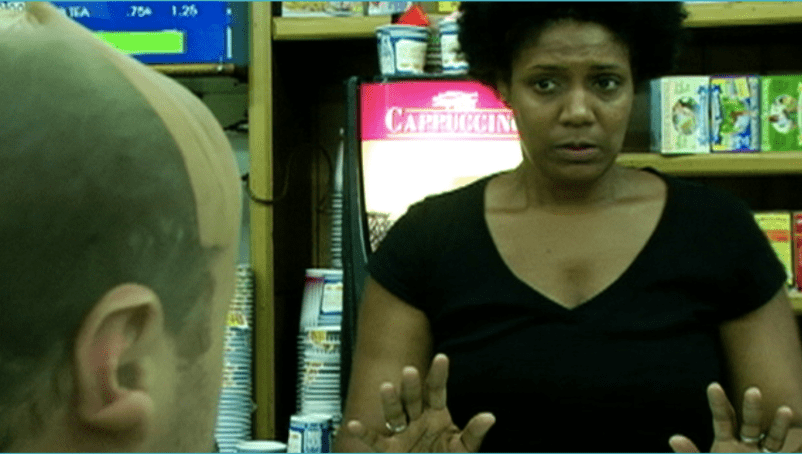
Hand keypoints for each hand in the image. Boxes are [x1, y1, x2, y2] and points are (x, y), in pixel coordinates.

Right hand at [345, 353, 495, 451]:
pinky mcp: (390, 450)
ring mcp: (402, 433)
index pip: (437, 390)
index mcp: (436, 414)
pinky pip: (376, 441)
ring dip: (390, 402)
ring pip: (395, 414)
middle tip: (410, 371)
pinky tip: (353, 424)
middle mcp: (417, 418)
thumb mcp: (463, 449)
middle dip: (411, 386)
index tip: (442, 357)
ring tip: (386, 387)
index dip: (439, 375)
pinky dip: (364, 434)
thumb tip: (490, 417)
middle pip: (413, 399)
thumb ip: (473, 434)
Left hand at [669, 382, 793, 452]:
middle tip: (752, 391)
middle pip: (750, 424)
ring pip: (773, 438)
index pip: (722, 419)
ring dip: (779, 425)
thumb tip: (673, 438)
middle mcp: (746, 445)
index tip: (713, 386)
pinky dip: (799, 448)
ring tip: (785, 410)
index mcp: (725, 443)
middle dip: (752, 408)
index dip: (718, 403)